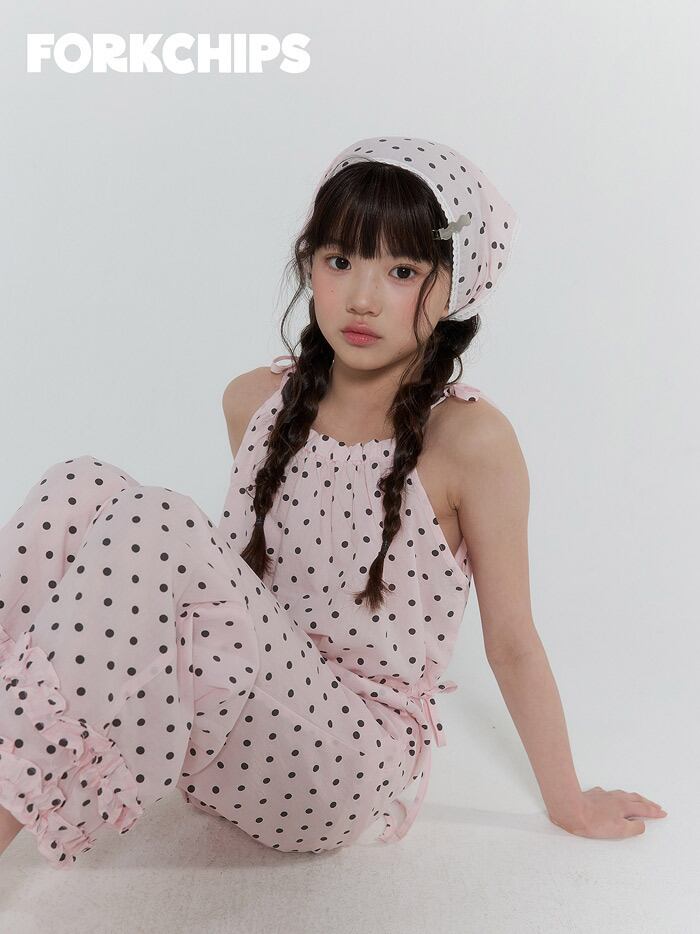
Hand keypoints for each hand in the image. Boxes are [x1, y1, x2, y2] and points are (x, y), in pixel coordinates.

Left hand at [548, 786, 667, 838]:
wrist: (571, 809)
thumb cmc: (593, 822)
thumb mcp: (619, 830)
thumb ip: (634, 827)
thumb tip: (642, 824)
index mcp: (624, 806)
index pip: (644, 809)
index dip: (654, 812)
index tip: (662, 813)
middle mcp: (616, 798)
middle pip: (636, 799)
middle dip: (648, 803)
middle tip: (656, 806)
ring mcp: (605, 795)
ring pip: (624, 794)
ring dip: (635, 798)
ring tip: (639, 800)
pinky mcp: (594, 795)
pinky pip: (610, 793)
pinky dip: (617, 796)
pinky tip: (614, 797)